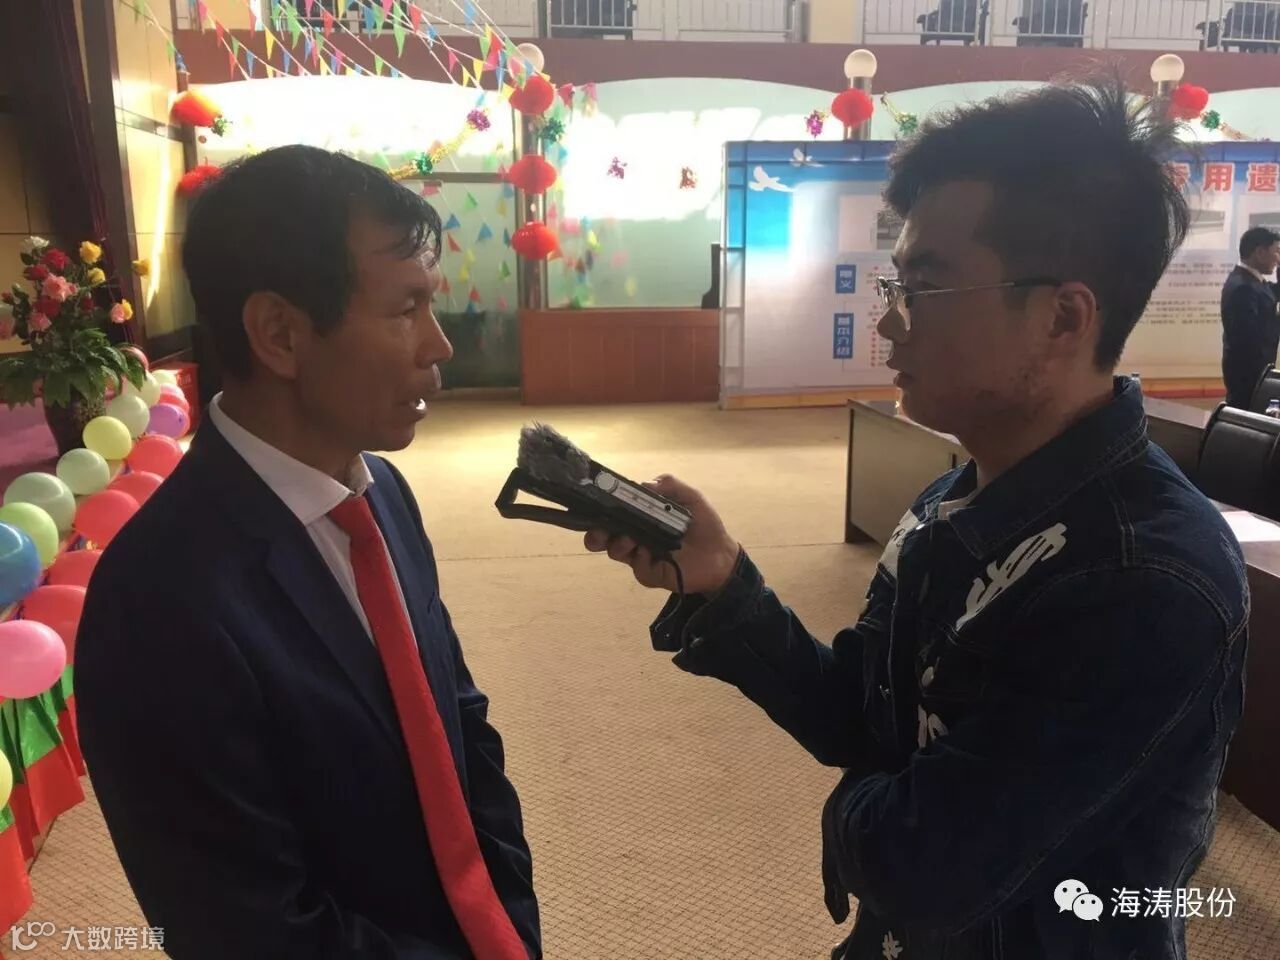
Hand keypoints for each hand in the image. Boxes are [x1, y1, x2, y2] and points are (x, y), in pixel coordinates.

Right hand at [584, 474, 739, 594]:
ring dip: (617, 544)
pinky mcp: (649, 573)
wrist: (720, 554)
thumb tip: (643, 483)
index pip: (613, 513)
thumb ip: (669, 485)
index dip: (600, 510)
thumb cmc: (703, 525)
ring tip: (629, 539)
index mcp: (640, 517)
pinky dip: (640, 559)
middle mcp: (635, 535)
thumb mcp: (690, 497)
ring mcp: (640, 556)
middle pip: (604, 535)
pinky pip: (637, 567)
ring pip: (615, 551)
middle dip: (595, 533)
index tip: (595, 505)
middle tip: (598, 531)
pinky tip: (649, 553)